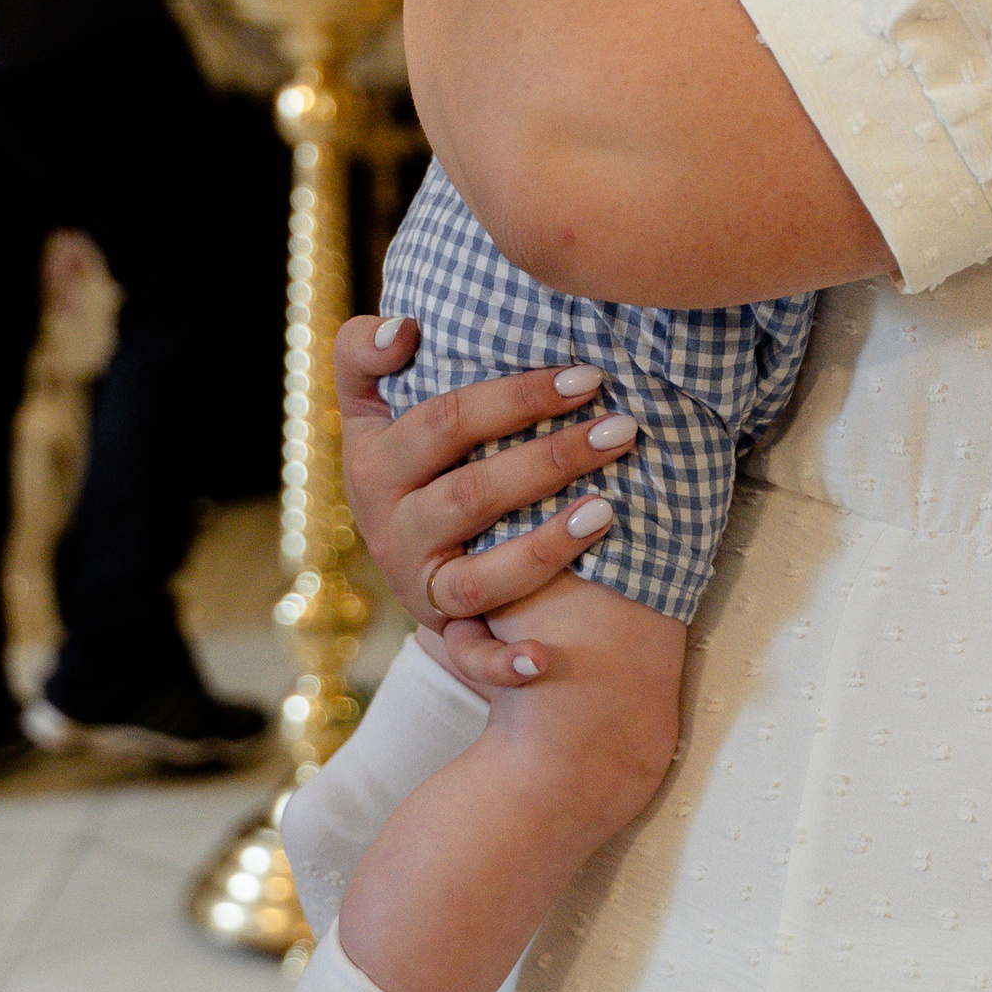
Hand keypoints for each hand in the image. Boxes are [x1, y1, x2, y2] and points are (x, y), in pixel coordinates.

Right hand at [336, 312, 642, 693]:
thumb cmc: (413, 452)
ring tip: (611, 509)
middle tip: (623, 427)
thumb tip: (406, 327)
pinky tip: (546, 659)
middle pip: (473, 493)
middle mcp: (391, 526)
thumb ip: (367, 353)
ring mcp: (417, 583)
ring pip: (480, 574)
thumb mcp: (373, 403)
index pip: (443, 421)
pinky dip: (503, 665)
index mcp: (374, 461)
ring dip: (546, 547)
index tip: (583, 376)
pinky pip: (469, 656)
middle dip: (552, 458)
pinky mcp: (442, 631)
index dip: (512, 398)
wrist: (401, 541)